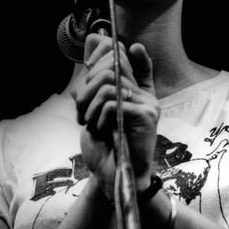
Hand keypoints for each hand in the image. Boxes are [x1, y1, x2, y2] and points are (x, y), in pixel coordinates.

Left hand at [71, 33, 158, 199]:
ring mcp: (148, 105)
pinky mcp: (146, 115)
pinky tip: (99, 129)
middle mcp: (146, 96)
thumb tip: (89, 64)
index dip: (122, 52)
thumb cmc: (104, 146)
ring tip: (87, 121)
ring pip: (110, 84)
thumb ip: (97, 90)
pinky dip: (99, 116)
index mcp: (137, 94)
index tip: (101, 56)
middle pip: (114, 67)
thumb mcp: (95, 113)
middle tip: (80, 108)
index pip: (136, 61)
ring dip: (90, 103)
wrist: (112, 175)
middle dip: (88, 85)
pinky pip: (114, 103)